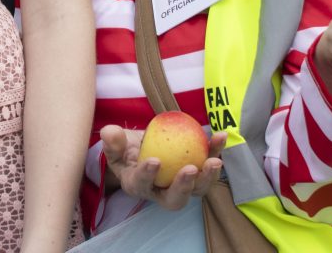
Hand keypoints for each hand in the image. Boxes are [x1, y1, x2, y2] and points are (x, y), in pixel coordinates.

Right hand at [99, 125, 225, 210]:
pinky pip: (207, 164)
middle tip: (191, 169)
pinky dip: (216, 152)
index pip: (142, 185)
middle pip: (175, 199)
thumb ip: (112, 141)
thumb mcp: (114, 144)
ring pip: (197, 190)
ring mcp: (181, 185)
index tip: (154, 161)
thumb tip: (110, 132)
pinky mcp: (196, 172)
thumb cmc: (126, 148)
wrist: (141, 146)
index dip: (147, 176)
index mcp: (137, 186)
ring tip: (215, 160)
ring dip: (207, 177)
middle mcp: (161, 192)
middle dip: (185, 187)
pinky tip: (221, 136)